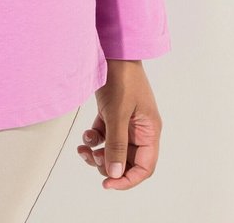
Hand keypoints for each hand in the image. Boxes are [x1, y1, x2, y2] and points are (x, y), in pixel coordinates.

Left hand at [76, 59, 162, 189]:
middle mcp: (139, 129)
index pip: (144, 167)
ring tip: (84, 149)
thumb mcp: (118, 113)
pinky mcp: (112, 112)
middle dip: (108, 164)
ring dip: (98, 152)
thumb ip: (116, 144)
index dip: (128, 179)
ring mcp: (125, 121)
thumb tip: (114, 173)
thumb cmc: (122, 76)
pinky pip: (104, 135)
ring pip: (113, 148)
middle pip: (126, 160)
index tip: (109, 183)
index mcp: (149, 130)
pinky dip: (94, 138)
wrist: (112, 49)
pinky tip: (86, 135)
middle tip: (92, 159)